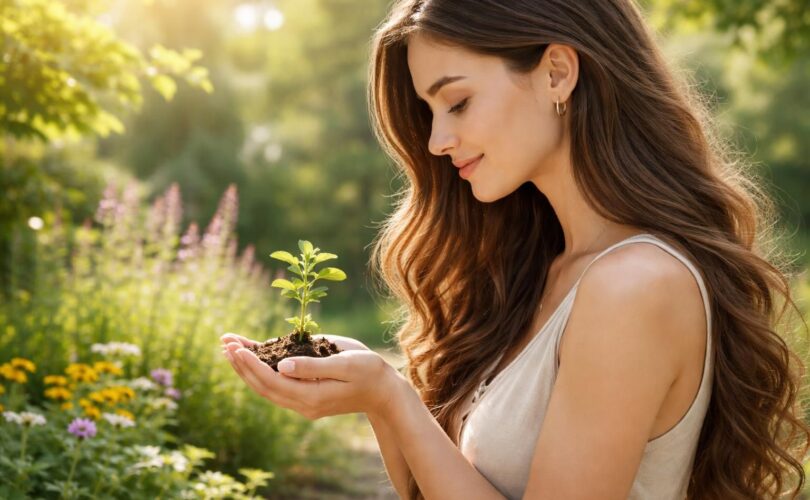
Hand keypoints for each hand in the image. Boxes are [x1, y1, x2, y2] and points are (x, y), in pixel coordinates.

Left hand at [219, 332, 400, 419]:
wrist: (383, 391)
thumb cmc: (369, 371)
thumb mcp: (345, 364)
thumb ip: (313, 366)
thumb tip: (281, 366)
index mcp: (311, 396)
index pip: (271, 382)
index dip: (251, 365)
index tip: (236, 348)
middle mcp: (303, 403)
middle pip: (262, 386)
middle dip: (242, 365)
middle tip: (225, 343)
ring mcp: (302, 401)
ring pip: (265, 387)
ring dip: (246, 368)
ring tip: (228, 346)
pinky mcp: (304, 394)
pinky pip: (276, 383)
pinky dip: (260, 369)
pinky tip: (249, 354)